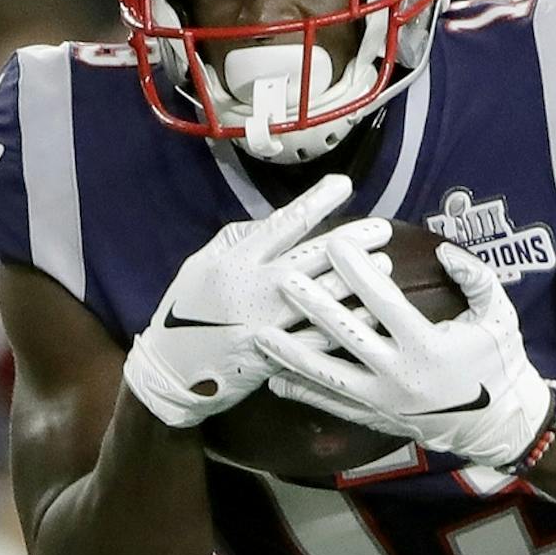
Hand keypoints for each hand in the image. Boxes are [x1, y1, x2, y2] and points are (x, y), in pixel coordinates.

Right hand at [123, 173, 361, 427]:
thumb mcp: (202, 265)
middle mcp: (251, 287)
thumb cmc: (188, 311)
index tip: (344, 184)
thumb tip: (276, 220)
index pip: (282, 223)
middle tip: (382, 229)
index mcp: (234, 259)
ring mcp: (264, 322)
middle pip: (309, 257)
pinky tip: (370, 315)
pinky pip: (315, 340)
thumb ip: (238, 240)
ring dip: (355, 280)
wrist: (170, 370)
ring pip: (319, 296)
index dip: (315, 202)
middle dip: (349, 242)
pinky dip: (343, 327)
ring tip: (385, 264)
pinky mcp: (273, 355)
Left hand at [258, 238, 555, 470]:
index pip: (383, 300)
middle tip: (282, 279)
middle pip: (346, 334)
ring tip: (261, 334)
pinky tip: (276, 377)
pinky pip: (335, 404)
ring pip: (330, 374)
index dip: (357, 269)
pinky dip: (304, 391)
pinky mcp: (379, 417)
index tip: (334, 242)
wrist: (502, 425)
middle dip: (312, 304)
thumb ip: (476, 279)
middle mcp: (401, 374)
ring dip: (293, 353)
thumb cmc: (502, 365)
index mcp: (428, 346)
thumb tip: (445, 251)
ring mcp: (385, 400)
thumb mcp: (500, 317)